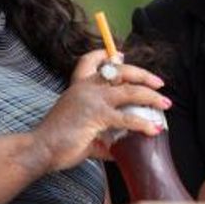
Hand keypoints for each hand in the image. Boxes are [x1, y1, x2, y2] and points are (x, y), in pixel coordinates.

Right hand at [35, 49, 169, 171]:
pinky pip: (127, 117)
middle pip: (119, 69)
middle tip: (158, 83)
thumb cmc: (56, 141)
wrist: (39, 149)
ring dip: (151, 96)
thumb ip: (100, 134)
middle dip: (143, 75)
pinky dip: (143, 124)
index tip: (120, 54)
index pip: (90, 60)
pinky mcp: (97, 116)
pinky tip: (153, 129)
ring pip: (130, 90)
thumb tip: (117, 148)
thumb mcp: (80, 129)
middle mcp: (86, 88)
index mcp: (78, 87)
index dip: (106, 54)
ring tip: (165, 103)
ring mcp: (92, 100)